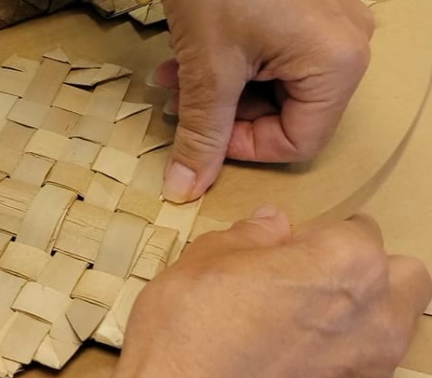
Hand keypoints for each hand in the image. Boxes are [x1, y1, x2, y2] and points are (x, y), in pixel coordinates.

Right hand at [113, 208, 431, 377]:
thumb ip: (251, 235)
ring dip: (362, 307)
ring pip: (391, 320)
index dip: (314, 234)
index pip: (354, 228)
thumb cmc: (188, 328)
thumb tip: (270, 225)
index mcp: (343, 261)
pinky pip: (365, 360)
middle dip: (362, 266)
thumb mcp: (208, 257)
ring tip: (305, 313)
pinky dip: (345, 348)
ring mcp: (365, 363)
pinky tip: (297, 348)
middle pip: (400, 274)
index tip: (284, 246)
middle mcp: (372, 314)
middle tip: (308, 273)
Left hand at [147, 0, 374, 202]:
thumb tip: (184, 190)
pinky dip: (230, 70)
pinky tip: (188, 60)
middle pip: (285, 116)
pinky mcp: (304, 16)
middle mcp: (347, 47)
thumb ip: (201, 136)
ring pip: (272, 91)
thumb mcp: (209, 71)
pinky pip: (271, 63)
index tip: (204, 136)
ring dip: (219, 93)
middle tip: (181, 104)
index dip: (246, 149)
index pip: (298, 141)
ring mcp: (327, 29)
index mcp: (339, 64)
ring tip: (175, 79)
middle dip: (225, 116)